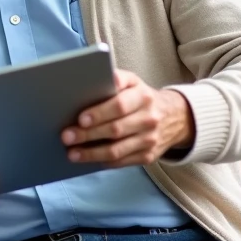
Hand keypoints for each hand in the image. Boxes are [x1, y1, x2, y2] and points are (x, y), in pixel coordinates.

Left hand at [61, 70, 194, 166]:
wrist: (173, 117)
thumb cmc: (140, 97)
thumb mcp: (133, 81)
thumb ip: (116, 78)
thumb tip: (95, 78)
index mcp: (143, 97)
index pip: (120, 106)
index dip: (99, 113)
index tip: (80, 119)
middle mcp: (149, 119)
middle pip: (115, 130)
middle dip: (88, 135)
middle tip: (66, 136)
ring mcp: (150, 140)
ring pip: (117, 150)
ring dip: (91, 153)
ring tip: (72, 153)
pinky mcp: (148, 156)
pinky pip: (121, 162)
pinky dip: (102, 161)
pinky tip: (87, 159)